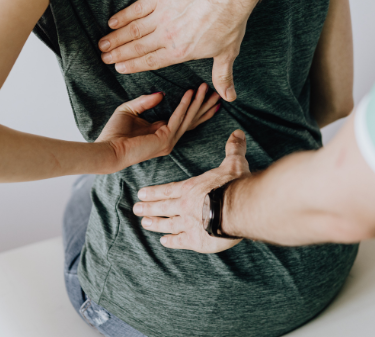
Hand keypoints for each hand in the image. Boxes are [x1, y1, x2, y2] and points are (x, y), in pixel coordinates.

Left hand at [97, 83, 219, 171]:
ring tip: (206, 88)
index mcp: (161, 132)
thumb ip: (145, 101)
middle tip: (218, 92)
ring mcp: (168, 141)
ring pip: (188, 118)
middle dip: (205, 106)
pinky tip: (190, 93)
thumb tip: (162, 94)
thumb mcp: (130, 110)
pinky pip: (178, 119)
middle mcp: (168, 138)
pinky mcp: (165, 139)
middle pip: (192, 120)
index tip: (205, 94)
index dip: (196, 107)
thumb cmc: (114, 133)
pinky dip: (184, 105)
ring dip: (198, 102)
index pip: (184, 119)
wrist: (107, 149)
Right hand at [98, 0, 254, 101]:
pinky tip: (112, 21)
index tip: (119, 68)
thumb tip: (229, 97)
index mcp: (180, 52)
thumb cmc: (229, 22)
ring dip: (116, 38)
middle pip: (137, 48)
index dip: (133, 66)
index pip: (151, 62)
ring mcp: (162, 16)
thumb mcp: (227, 53)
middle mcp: (166, 36)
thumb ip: (222, 76)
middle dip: (118, 54)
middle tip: (104, 58)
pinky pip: (137, 8)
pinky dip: (123, 16)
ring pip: (133, 30)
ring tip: (102, 44)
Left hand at [133, 130, 249, 252]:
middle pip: (163, 207)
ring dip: (155, 224)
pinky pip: (179, 241)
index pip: (168, 190)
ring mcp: (188, 224)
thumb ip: (233, 149)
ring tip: (145, 224)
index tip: (141, 193)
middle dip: (148, 208)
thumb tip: (237, 133)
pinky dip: (171, 241)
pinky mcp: (195, 240)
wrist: (238, 208)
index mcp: (191, 188)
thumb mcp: (234, 163)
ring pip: (167, 224)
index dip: (154, 192)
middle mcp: (185, 206)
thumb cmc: (234, 185)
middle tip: (136, 209)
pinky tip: (164, 241)